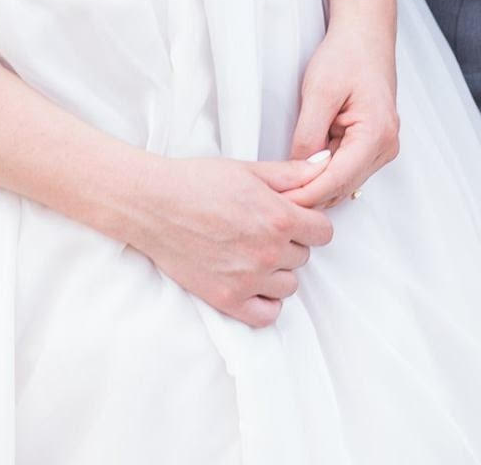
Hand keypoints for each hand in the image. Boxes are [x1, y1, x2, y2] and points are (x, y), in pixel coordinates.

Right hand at [130, 154, 335, 327]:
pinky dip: (265, 301)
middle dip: (291, 243)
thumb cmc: (199, 181)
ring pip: (289, 285)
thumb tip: (325, 166)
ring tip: (254, 252)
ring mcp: (249, 280)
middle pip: (304, 257)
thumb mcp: (249, 170)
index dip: (310, 222)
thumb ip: (292, 174)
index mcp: (278, 217)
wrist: (155, 206)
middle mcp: (268, 252)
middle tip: (264, 229)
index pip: (323, 232)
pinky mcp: (228, 301)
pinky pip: (268, 315)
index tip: (294, 217)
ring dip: (278, 271)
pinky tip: (253, 282)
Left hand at [280, 15, 399, 209]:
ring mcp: (382, 147)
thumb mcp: (319, 92)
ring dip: (316, 184)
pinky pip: (347, 168)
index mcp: (376, 134)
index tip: (279, 203)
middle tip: (274, 198)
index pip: (337, 180)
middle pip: (342, 186)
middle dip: (309, 194)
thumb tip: (299, 169)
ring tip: (284, 185)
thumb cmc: (346, 55)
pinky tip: (302, 168)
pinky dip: (325, 172)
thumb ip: (308, 134)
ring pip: (344, 181)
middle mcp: (386, 146)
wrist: (365, 34)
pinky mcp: (373, 144)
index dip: (306, 195)